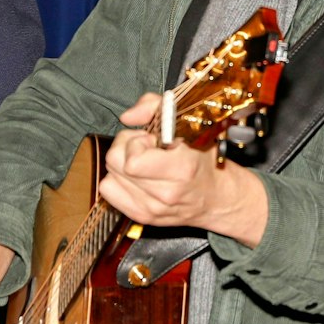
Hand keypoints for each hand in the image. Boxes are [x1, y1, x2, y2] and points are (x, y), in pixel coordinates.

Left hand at [96, 93, 267, 245]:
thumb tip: (128, 117)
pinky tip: (137, 178)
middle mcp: (165, 193)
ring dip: (123, 165)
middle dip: (127, 149)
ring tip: (144, 163)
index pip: (132, 159)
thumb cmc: (203, 160)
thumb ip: (154, 107)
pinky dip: (118, 181)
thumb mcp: (187, 124)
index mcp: (181, 169)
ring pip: (109, 177)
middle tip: (147, 149)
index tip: (152, 140)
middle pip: (115, 163)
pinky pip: (109, 192)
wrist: (215, 196)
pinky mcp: (142, 217)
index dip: (138, 142)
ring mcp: (152, 209)